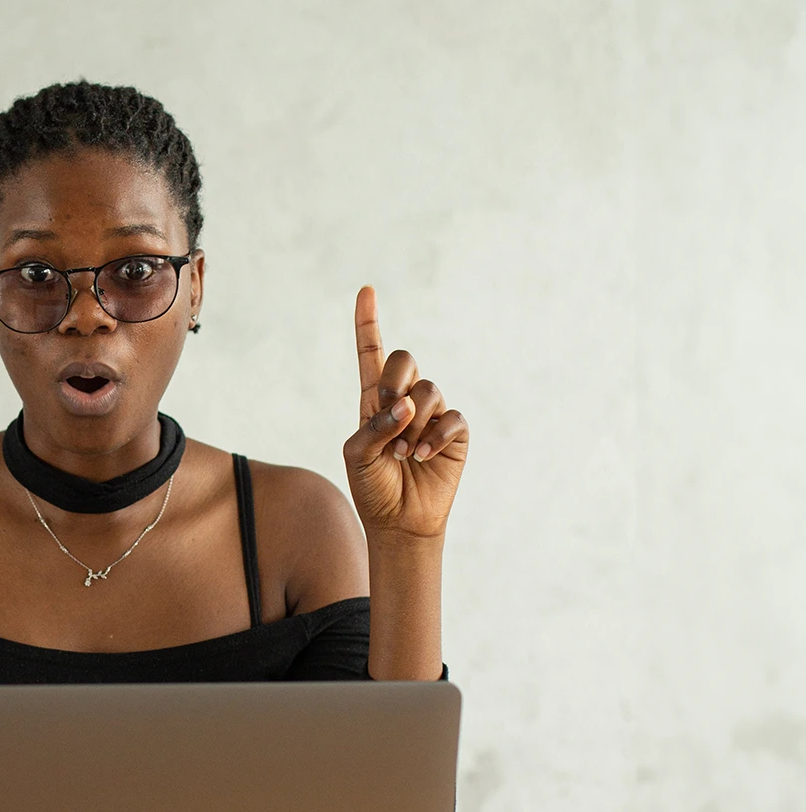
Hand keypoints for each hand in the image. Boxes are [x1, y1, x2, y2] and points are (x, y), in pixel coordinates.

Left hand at [342, 286, 467, 540]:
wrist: (398, 521)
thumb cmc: (372, 487)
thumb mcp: (358, 456)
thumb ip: (374, 426)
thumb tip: (407, 404)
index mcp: (374, 401)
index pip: (371, 355)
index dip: (367, 323)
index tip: (365, 290)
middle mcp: (405, 401)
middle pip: (404, 359)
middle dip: (394, 380)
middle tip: (387, 411)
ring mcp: (432, 414)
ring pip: (429, 391)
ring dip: (412, 423)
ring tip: (401, 453)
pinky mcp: (455, 433)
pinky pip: (451, 418)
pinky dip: (433, 437)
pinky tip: (420, 457)